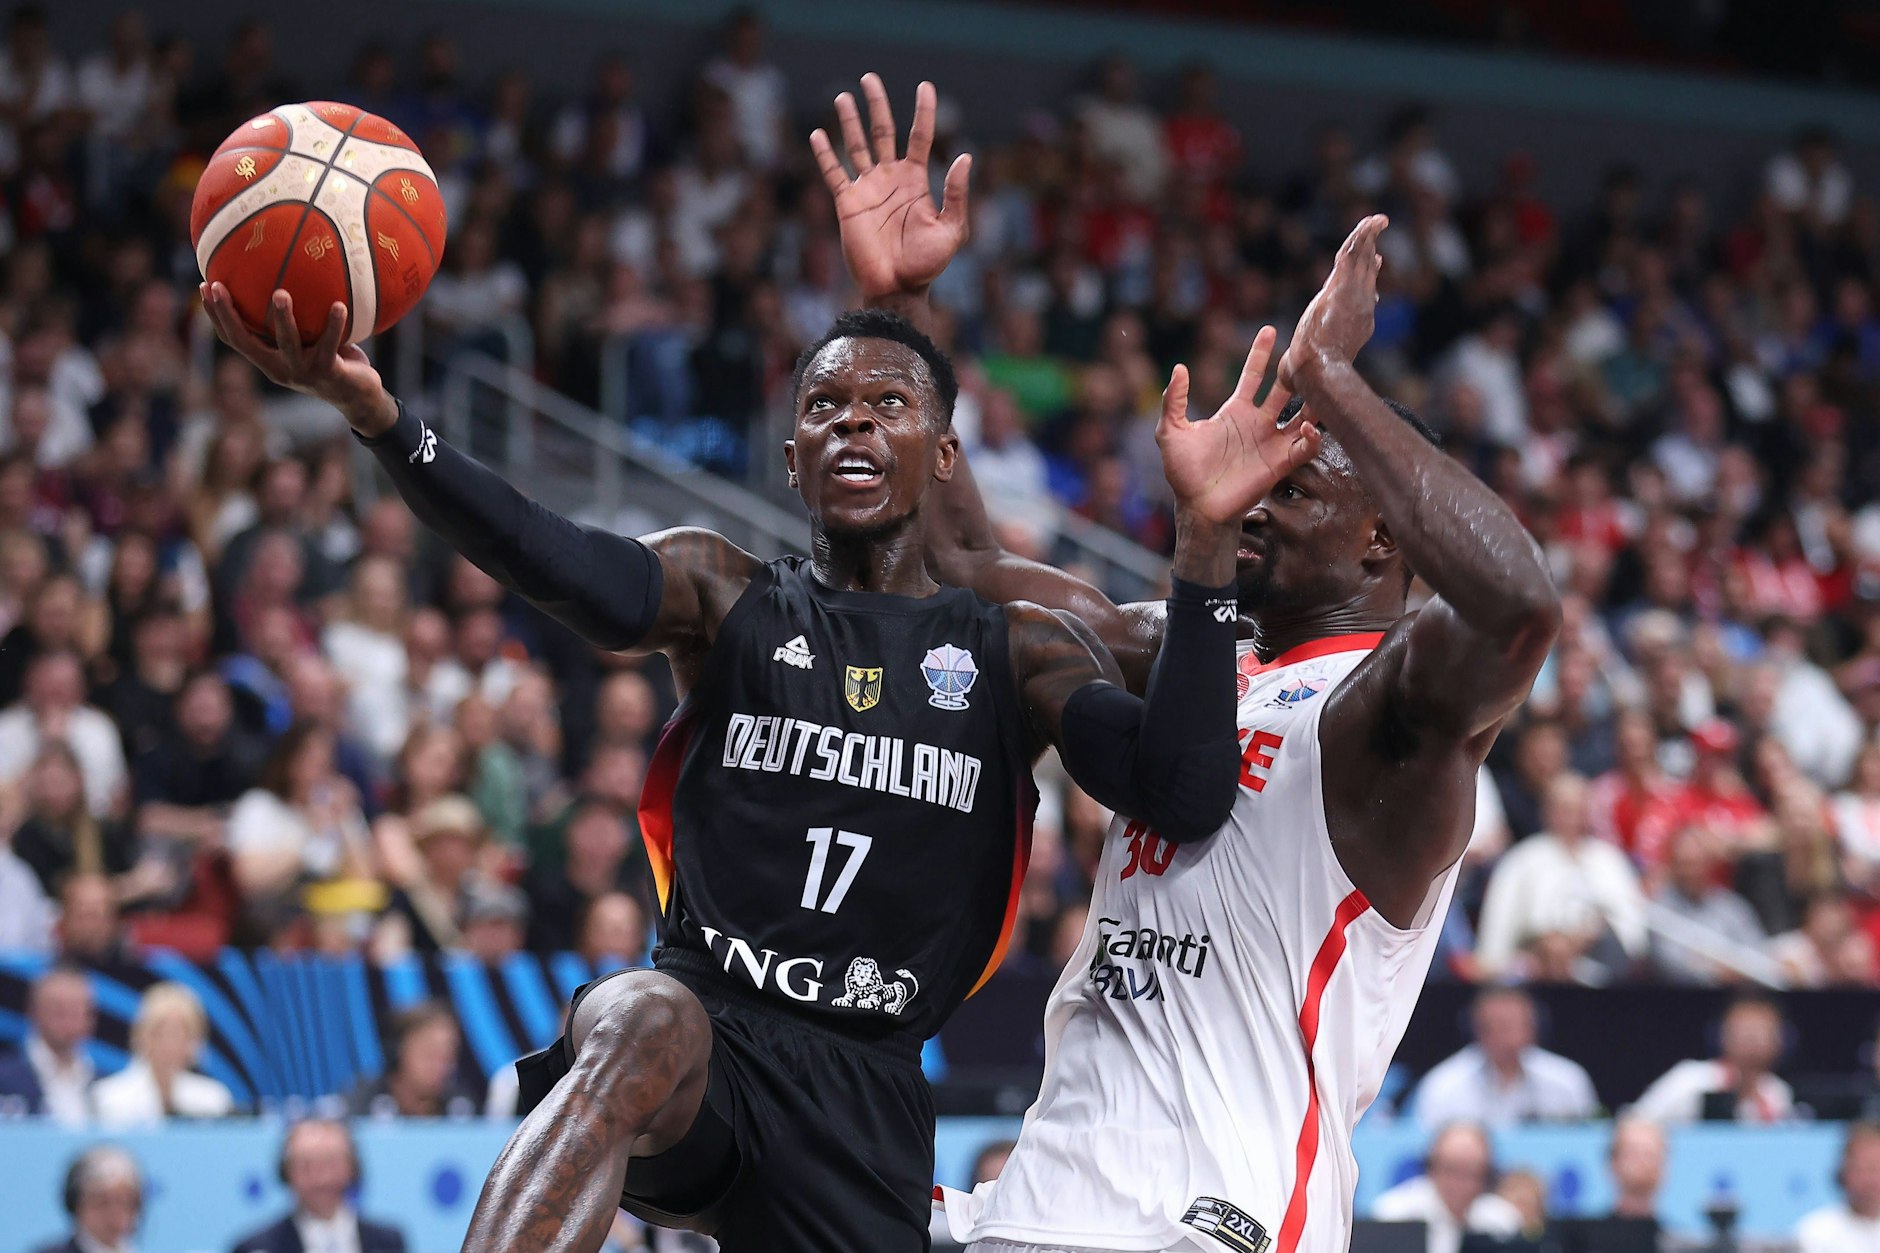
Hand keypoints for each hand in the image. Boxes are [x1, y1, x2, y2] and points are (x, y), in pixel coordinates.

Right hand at [200, 283, 398, 436]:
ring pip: (287, 344)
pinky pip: (330, 345)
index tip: (205, 285)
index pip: (232, 338)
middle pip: (245, 342)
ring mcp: (303, 373)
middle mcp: (279, 369)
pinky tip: (339, 304)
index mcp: (268, 360)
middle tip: (219, 286)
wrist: (359, 398)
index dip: (215, 315)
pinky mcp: (329, 373)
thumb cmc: (331, 361)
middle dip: (228, 314)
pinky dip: (334, 324)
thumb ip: (293, 321)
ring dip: (282, 318)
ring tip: (280, 293)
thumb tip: (282, 275)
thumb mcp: (307, 341)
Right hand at [811, 74, 971, 299]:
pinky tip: (817, 134)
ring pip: (857, 146)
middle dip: (877, 105)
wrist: (897, 288)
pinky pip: (834, 173)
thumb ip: (957, 194)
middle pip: (883, 131)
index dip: (924, 111)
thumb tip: (965, 156)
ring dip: (850, 121)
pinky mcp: (848, 203)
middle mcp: (890, 179)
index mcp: (916, 181)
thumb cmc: (927, 264)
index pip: (920, 136)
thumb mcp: (952, 229)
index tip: (925, 86)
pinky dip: (825, 154)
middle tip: (870, 78)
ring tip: (844, 96)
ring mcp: (867, 189)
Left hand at [1157, 326, 1319, 527]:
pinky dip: (1312, 436)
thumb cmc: (1183, 471)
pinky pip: (1305, 447)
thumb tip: (1180, 368)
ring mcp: (1271, 442)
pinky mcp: (1280, 464)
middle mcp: (1258, 423)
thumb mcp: (1171, 432)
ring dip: (1313, 401)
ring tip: (1320, 385)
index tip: (1270, 330)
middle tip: (1305, 352)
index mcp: (1235, 411)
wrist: (1198, 506)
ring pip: (1302, 414)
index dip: (1260, 354)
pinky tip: (1308, 426)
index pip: (1253, 376)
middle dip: (1294, 371)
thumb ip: (1174, 401)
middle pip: (1284, 390)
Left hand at [1278, 213, 1387, 391]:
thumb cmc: (1309, 373)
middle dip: (1372, 251)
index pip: (1363, 292)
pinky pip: (1353, 254)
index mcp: (1355, 320)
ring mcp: (1353, 294)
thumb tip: (1288, 373)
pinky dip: (1362, 237)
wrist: (1318, 367)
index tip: (1375, 263)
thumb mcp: (1306, 361)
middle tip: (1376, 232)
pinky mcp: (1340, 285)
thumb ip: (1301, 358)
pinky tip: (1370, 222)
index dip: (1369, 275)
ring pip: (1362, 258)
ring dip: (1369, 237)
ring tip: (1378, 220)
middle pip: (1366, 270)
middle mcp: (1359, 304)